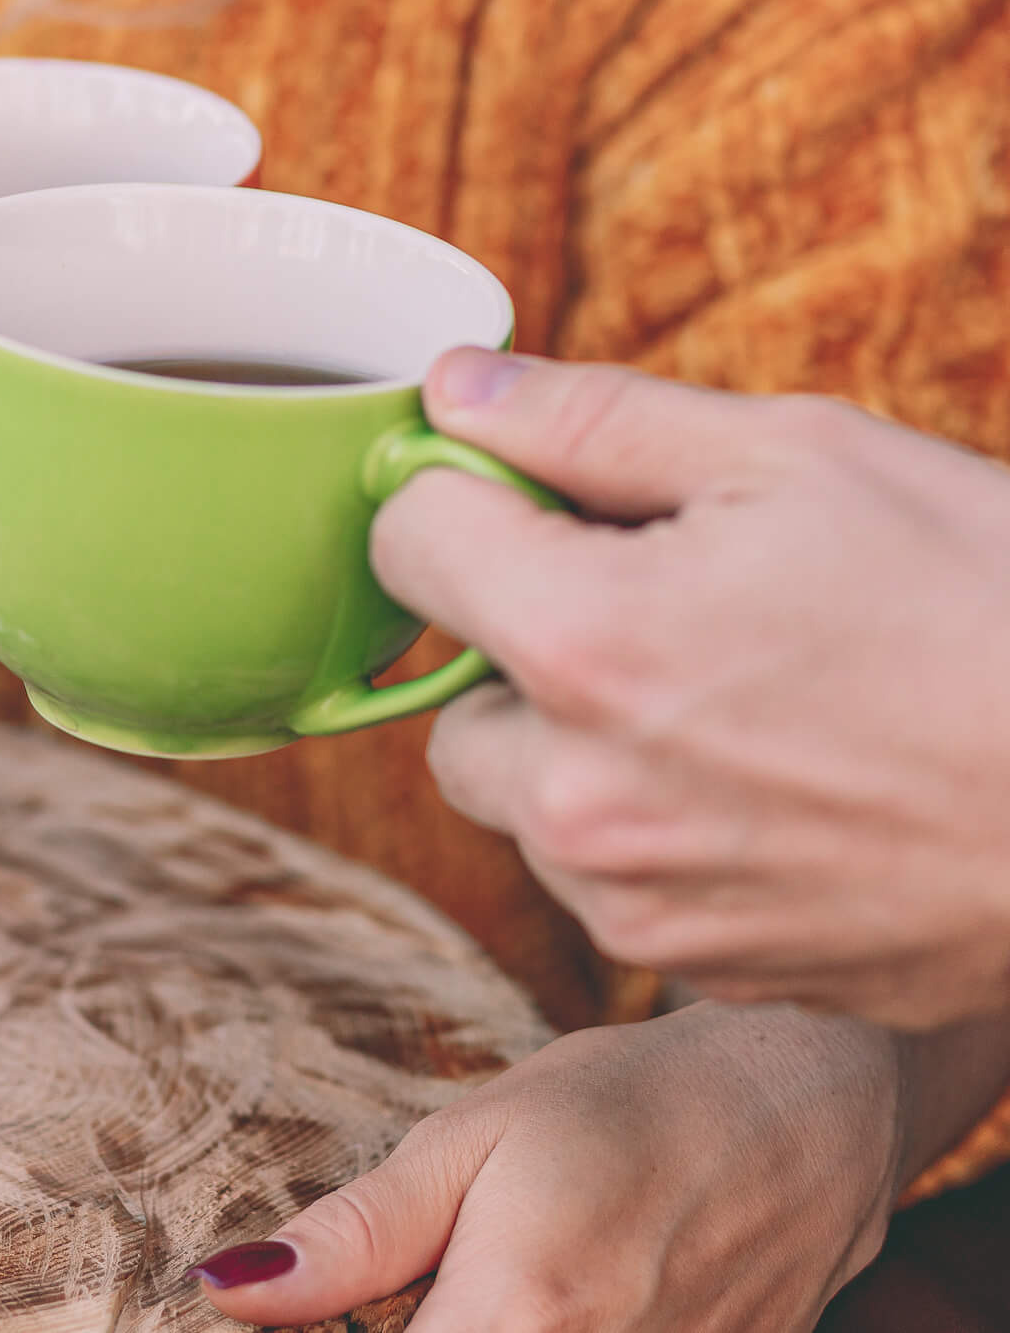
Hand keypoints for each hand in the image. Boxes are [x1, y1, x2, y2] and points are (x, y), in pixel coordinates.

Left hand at [193, 1004, 903, 1330]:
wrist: (803, 1107)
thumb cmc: (621, 1102)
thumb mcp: (468, 1138)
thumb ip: (353, 1238)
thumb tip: (225, 1293)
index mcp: (523, 1317)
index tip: (321, 1308)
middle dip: (409, 1326)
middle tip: (417, 1277)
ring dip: (470, 1327)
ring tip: (474, 1280)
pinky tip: (529, 1297)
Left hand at [369, 350, 1009, 1028]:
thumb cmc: (992, 607)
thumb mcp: (802, 455)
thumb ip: (592, 419)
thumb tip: (454, 388)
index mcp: (584, 644)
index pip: (406, 542)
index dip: (463, 495)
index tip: (529, 491)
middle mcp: (581, 795)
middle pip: (448, 695)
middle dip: (519, 642)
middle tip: (660, 602)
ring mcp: (638, 901)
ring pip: (520, 799)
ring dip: (577, 744)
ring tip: (737, 697)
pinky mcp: (699, 968)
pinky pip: (608, 880)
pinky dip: (651, 828)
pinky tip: (773, 782)